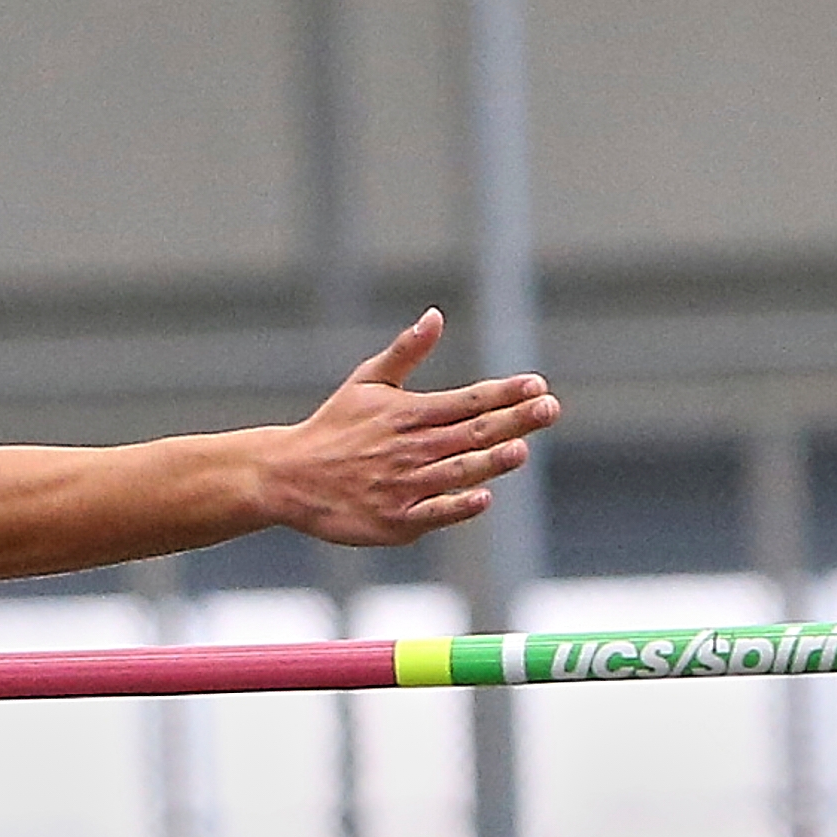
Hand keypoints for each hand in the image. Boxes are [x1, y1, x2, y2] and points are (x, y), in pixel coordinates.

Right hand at [264, 311, 563, 547]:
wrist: (287, 477)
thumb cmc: (333, 428)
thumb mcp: (366, 383)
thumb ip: (405, 353)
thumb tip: (435, 316)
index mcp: (408, 413)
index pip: (468, 400)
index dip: (505, 393)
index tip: (537, 385)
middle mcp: (410, 447)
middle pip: (471, 432)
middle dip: (514, 420)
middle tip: (549, 409)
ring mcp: (403, 485)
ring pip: (457, 471)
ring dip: (490, 460)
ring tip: (521, 449)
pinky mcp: (393, 520)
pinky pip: (433, 512)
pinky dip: (457, 506)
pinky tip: (483, 497)